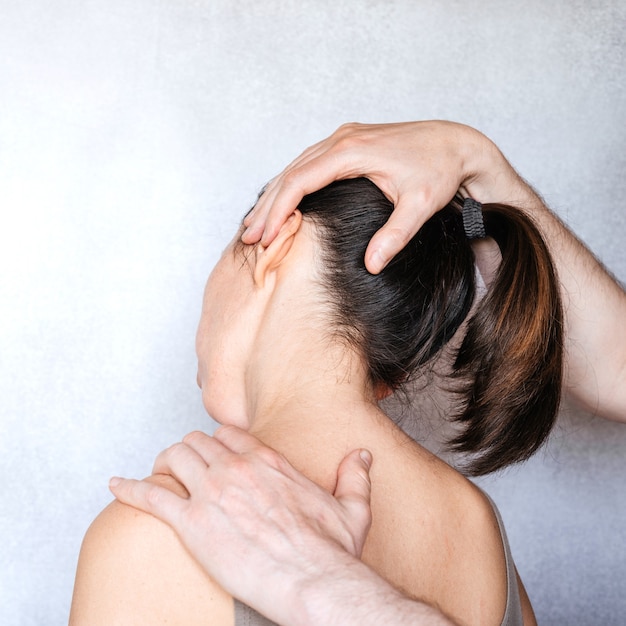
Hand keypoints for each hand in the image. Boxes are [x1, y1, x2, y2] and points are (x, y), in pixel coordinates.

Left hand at [109, 426, 372, 623]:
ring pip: (174, 458)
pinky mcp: (194, 523)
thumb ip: (355, 477)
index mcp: (268, 462)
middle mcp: (238, 469)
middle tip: (181, 467)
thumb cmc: (330, 550)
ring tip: (158, 475)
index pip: (228, 434)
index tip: (210, 453)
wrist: (313, 580)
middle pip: (196, 442)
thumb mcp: (352, 508)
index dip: (214, 442)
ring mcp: (214, 492)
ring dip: (162, 465)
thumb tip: (362, 457)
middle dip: (186, 452)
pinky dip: (130, 488)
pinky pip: (151, 496)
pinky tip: (116, 486)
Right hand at [243, 121, 509, 272]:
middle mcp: (342, 139)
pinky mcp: (348, 144)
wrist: (457, 144)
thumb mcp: (420, 206)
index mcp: (352, 150)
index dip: (278, 209)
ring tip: (257, 224)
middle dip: (268, 207)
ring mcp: (343, 139)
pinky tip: (283, 204)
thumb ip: (394, 235)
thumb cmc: (440, 170)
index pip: (300, 181)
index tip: (264, 235)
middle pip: (290, 173)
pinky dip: (291, 186)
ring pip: (296, 167)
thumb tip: (372, 266)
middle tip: (249, 236)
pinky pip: (309, 164)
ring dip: (276, 196)